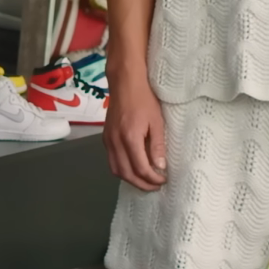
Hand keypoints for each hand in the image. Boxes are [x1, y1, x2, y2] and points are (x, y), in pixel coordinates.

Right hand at [103, 74, 168, 191]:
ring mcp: (108, 140)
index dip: (152, 179)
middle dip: (141, 184)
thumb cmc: (144, 99)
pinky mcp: (105, 138)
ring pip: (116, 170)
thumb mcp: (157, 122)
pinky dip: (123, 169)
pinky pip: (112, 161)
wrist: (125, 82)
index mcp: (130, 138)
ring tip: (145, 180)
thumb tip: (160, 167)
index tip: (163, 180)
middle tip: (155, 186)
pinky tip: (134, 168)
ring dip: (130, 179)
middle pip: (126, 174)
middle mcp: (115, 142)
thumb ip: (157, 146)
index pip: (141, 168)